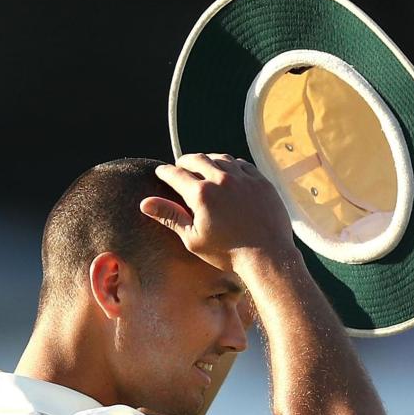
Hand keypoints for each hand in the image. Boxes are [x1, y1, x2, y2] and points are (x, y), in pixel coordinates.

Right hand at [140, 153, 296, 273]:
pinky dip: (231, 165)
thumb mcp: (193, 238)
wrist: (267, 256)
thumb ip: (170, 216)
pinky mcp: (261, 181)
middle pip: (197, 159)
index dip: (165, 172)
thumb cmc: (228, 253)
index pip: (175, 174)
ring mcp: (244, 178)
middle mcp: (222, 179)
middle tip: (180, 166)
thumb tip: (145, 203)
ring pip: (221, 158)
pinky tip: (228, 171)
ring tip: (203, 166)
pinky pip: (242, 164)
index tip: (161, 172)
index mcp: (201, 194)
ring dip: (208, 160)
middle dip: (185, 161)